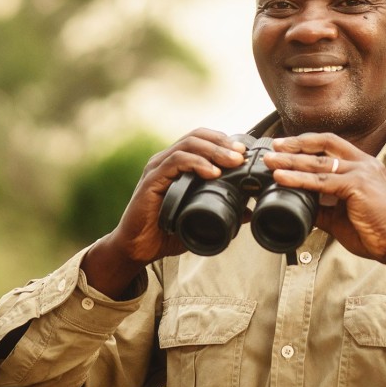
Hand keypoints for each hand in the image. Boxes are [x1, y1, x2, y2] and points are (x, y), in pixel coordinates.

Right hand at [83, 129, 245, 296]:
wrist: (137, 249)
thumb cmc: (165, 232)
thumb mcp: (199, 220)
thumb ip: (222, 214)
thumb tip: (248, 213)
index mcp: (177, 165)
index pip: (202, 140)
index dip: (224, 142)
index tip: (245, 153)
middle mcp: (166, 161)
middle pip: (198, 137)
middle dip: (223, 143)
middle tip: (242, 156)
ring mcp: (157, 169)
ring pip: (188, 144)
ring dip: (214, 150)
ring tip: (233, 161)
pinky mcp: (151, 180)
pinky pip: (175, 162)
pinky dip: (196, 163)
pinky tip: (213, 173)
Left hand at [266, 133, 385, 269]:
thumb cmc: (375, 231)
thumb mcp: (341, 215)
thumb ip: (322, 207)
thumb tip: (299, 205)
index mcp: (363, 166)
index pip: (332, 144)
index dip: (307, 143)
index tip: (285, 147)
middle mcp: (364, 163)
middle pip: (324, 144)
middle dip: (295, 145)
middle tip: (273, 148)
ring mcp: (362, 172)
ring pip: (319, 162)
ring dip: (291, 161)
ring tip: (270, 162)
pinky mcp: (358, 185)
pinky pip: (322, 181)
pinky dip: (299, 179)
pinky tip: (282, 179)